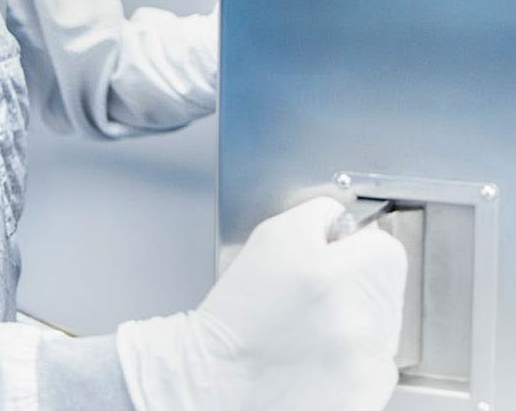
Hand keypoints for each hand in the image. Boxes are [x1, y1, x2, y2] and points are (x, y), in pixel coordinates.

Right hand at [116, 196, 406, 410]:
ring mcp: (359, 361)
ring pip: (385, 325)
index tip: (353, 250)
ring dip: (359, 318)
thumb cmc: (239, 307)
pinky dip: (357, 358)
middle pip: (387, 286)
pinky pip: (380, 365)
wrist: (222, 371)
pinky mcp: (363, 393)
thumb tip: (349, 223)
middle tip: (321, 290)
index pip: (386, 249)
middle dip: (360, 280)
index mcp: (326, 271)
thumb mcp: (270, 238)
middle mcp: (350, 316)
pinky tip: (322, 352)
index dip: (367, 245)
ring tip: (314, 324)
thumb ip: (317, 217)